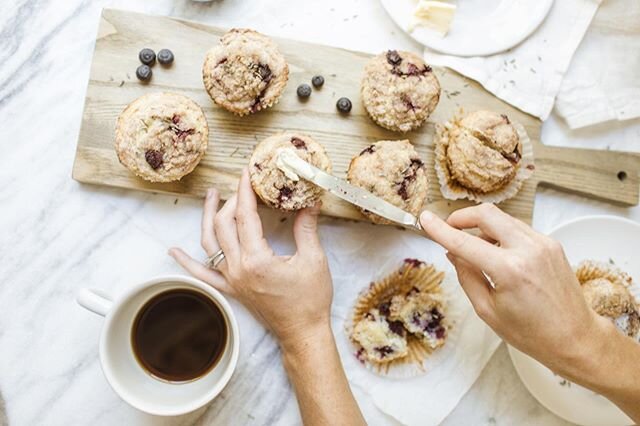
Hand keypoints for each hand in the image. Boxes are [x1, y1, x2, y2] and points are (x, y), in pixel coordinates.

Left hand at [169, 168, 332, 347]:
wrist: (302, 332)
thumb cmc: (310, 299)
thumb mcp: (314, 259)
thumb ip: (307, 228)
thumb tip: (309, 201)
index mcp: (257, 259)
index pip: (245, 215)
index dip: (245, 191)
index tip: (247, 173)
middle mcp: (238, 268)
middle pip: (224, 224)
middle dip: (232, 199)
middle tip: (243, 185)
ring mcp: (231, 279)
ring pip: (209, 242)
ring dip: (208, 217)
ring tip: (211, 196)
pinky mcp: (230, 289)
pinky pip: (202, 274)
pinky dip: (186, 262)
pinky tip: (174, 251)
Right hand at [419, 204, 605, 376]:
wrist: (575, 337)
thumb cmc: (531, 332)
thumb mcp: (487, 310)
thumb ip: (467, 276)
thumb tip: (453, 252)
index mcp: (509, 271)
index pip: (465, 241)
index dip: (440, 229)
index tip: (425, 219)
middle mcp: (528, 250)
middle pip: (487, 214)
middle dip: (462, 217)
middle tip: (449, 229)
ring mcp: (543, 244)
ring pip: (503, 219)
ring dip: (482, 226)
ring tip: (474, 247)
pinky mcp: (551, 243)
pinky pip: (518, 228)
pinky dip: (501, 234)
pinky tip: (496, 252)